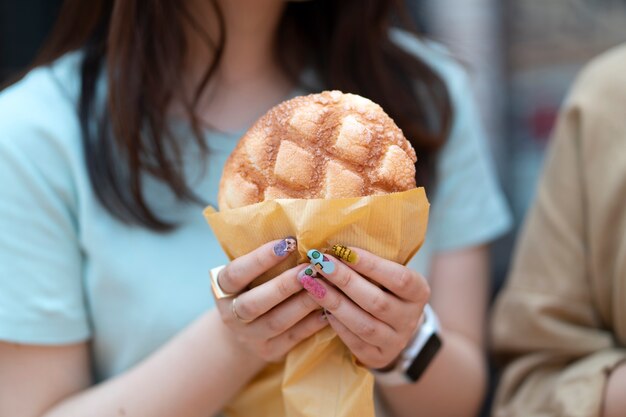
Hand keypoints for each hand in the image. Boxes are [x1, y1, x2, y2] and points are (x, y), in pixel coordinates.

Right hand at [213, 238, 327, 362]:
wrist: (244, 329)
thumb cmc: (252, 286)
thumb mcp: (247, 272)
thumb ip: (263, 257)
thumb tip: (298, 231)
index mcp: (222, 289)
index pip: (236, 274)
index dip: (260, 259)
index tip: (288, 243)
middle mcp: (231, 315)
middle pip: (254, 303)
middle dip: (284, 285)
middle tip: (310, 267)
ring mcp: (249, 337)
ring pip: (277, 322)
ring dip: (303, 303)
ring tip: (325, 285)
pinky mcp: (270, 351)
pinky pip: (293, 338)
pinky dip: (312, 323)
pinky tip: (329, 308)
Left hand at [297, 246, 429, 368]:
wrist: (394, 327)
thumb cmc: (385, 289)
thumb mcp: (387, 274)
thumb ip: (368, 263)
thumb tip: (335, 246)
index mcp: (419, 292)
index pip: (399, 278)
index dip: (370, 264)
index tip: (342, 249)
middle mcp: (411, 318)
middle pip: (377, 301)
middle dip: (344, 280)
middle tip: (319, 262)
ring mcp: (396, 341)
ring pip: (364, 324)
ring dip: (334, 302)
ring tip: (312, 284)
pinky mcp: (378, 357)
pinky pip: (355, 341)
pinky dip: (336, 323)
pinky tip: (320, 307)